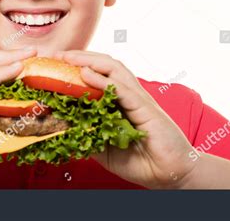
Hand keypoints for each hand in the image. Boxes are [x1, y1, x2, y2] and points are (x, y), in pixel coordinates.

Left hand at [53, 50, 196, 188]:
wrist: (171, 173)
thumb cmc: (143, 161)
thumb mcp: (106, 151)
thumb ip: (89, 138)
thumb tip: (65, 131)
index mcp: (123, 103)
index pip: (102, 75)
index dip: (81, 67)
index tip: (58, 65)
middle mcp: (131, 96)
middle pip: (108, 65)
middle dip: (83, 57)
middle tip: (60, 55)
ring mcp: (139, 100)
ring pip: (115, 70)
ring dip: (91, 61)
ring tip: (70, 58)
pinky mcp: (145, 109)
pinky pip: (122, 90)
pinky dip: (103, 80)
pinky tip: (87, 74)